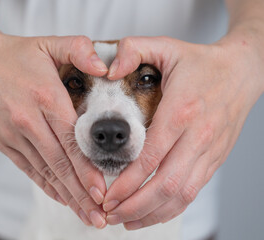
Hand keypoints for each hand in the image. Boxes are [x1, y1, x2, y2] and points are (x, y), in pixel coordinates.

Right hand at [0, 17, 107, 227]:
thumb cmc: (16, 55)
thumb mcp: (49, 43)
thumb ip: (80, 50)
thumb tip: (105, 66)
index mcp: (45, 97)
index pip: (70, 141)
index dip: (86, 169)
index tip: (101, 191)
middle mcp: (29, 121)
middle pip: (59, 164)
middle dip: (80, 193)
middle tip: (98, 217)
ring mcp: (14, 135)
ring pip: (45, 172)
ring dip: (66, 196)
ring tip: (84, 215)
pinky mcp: (5, 143)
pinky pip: (29, 170)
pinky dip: (46, 186)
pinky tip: (61, 198)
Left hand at [103, 36, 263, 228]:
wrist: (243, 71)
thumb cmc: (201, 63)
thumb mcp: (166, 47)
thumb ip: (134, 50)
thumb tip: (109, 69)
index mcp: (181, 111)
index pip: (151, 157)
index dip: (127, 183)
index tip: (107, 195)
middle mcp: (197, 136)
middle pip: (165, 184)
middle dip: (134, 206)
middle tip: (109, 214)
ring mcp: (209, 151)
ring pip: (180, 195)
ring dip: (151, 214)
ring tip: (125, 221)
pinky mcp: (215, 159)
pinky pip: (193, 192)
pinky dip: (171, 208)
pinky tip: (152, 214)